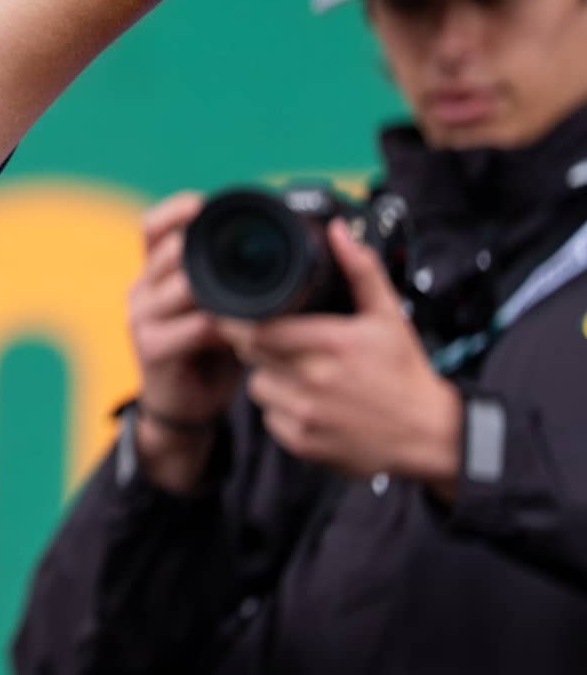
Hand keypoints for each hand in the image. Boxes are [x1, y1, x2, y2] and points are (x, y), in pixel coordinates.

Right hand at [124, 192, 243, 489]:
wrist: (186, 404)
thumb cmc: (208, 349)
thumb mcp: (216, 306)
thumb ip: (228, 278)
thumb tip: (277, 246)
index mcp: (155, 271)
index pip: (152, 226)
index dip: (175, 210)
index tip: (204, 203)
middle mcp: (142, 288)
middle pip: (168, 249)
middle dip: (207, 249)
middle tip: (246, 253)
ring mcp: (142, 318)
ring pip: (182, 286)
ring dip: (221, 289)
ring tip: (254, 295)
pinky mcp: (152, 348)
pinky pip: (193, 327)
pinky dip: (223, 327)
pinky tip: (243, 331)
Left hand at [219, 219, 461, 490]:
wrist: (430, 435)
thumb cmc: (405, 372)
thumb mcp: (389, 316)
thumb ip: (360, 270)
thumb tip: (337, 231)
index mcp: (332, 343)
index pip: (259, 327)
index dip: (245, 321)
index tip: (245, 315)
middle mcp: (315, 379)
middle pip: (251, 354)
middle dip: (256, 345)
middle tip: (276, 341)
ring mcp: (307, 414)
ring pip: (257, 386)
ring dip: (267, 376)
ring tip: (294, 371)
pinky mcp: (303, 443)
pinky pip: (270, 418)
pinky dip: (279, 409)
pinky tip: (304, 400)